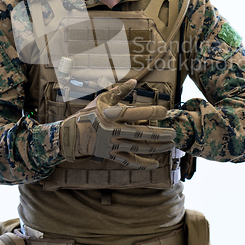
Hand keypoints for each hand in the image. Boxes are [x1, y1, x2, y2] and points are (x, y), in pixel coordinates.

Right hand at [60, 79, 175, 168]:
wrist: (71, 136)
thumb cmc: (88, 114)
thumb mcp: (102, 100)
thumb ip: (120, 91)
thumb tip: (134, 81)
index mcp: (111, 115)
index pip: (134, 113)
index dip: (150, 112)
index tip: (164, 111)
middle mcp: (112, 131)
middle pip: (140, 133)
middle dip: (159, 134)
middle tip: (173, 133)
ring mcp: (112, 145)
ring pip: (138, 148)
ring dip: (156, 147)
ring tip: (170, 144)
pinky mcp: (111, 155)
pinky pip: (129, 161)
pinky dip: (142, 164)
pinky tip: (156, 163)